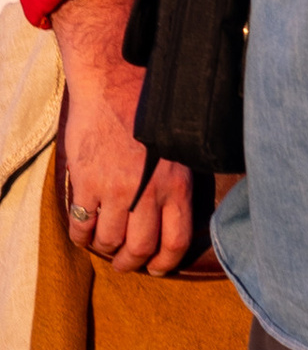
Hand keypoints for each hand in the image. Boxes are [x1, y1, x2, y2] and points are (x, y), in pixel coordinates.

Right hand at [51, 0, 196, 274]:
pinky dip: (81, 236)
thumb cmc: (152, 109)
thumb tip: (186, 207)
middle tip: (127, 262)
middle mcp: (146, 194)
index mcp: (177, 185)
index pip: (176, 241)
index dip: (166, 262)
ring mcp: (112, 191)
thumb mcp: (180, 146)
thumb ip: (180, 179)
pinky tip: (83, 233)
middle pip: (140, 247)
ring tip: (106, 246)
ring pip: (109, 241)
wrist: (115, 82)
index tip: (158, 268)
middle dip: (132, 261)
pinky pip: (80, 225)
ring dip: (106, 250)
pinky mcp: (85, 183)